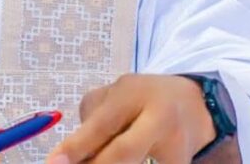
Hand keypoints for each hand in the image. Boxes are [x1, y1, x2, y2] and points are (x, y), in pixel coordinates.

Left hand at [46, 74, 216, 163]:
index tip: (54, 162)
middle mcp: (159, 118)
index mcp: (134, 93)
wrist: (196, 105)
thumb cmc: (142, 99)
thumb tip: (70, 157)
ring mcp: (176, 144)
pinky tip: (128, 159)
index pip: (101, 123)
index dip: (76, 146)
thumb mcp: (117, 95)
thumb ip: (93, 119)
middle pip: (123, 152)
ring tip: (95, 158)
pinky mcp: (182, 162)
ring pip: (135, 163)